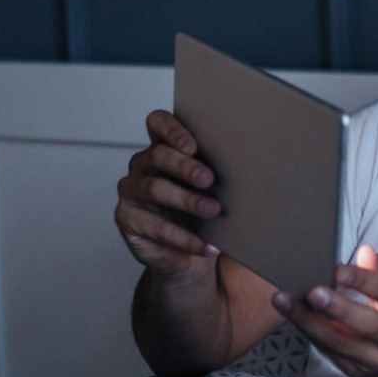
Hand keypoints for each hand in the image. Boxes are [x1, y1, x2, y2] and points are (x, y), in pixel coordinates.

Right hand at [113, 110, 221, 279]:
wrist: (186, 253)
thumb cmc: (200, 212)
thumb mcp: (210, 191)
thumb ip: (215, 175)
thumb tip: (249, 171)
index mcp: (163, 147)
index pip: (158, 124)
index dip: (172, 130)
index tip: (193, 146)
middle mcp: (143, 165)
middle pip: (158, 155)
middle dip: (185, 166)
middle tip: (208, 179)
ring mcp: (132, 190)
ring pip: (154, 187)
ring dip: (187, 200)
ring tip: (213, 210)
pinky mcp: (127, 218)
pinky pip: (155, 226)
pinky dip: (184, 238)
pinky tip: (205, 246)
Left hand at [274, 245, 377, 376]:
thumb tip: (364, 253)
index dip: (362, 280)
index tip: (337, 270)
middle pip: (367, 325)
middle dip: (338, 309)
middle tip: (313, 293)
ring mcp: (375, 358)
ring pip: (339, 342)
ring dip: (308, 322)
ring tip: (283, 301)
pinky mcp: (357, 371)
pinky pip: (328, 351)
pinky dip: (309, 332)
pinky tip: (292, 315)